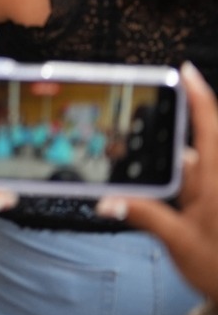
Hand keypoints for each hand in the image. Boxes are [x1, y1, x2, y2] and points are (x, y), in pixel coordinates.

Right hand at [113, 63, 217, 299]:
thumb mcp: (180, 243)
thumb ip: (145, 216)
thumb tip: (107, 199)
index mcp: (215, 181)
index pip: (209, 127)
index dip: (198, 96)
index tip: (184, 71)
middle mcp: (215, 181)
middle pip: (191, 146)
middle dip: (164, 141)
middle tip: (132, 135)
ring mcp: (212, 195)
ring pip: (186, 169)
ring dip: (164, 171)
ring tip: (141, 175)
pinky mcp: (208, 208)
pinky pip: (186, 188)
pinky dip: (169, 189)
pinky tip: (149, 198)